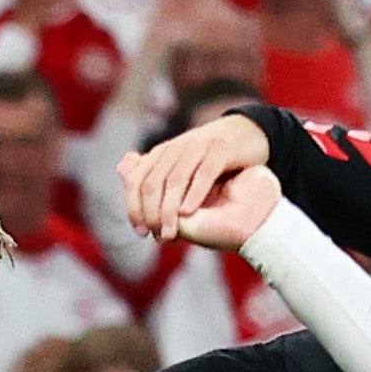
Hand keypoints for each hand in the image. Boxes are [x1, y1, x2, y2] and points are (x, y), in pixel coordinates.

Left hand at [120, 110, 281, 247]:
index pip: (136, 181)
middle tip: (161, 237)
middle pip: (153, 184)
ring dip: (169, 210)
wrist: (248, 133)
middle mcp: (176, 148)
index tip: (142, 231)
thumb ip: (152, 176)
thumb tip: (121, 176)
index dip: (134, 208)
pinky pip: (204, 173)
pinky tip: (189, 212)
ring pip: (175, 180)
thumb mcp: (179, 167)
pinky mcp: (222, 149)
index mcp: (161, 154)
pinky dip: (194, 194)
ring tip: (172, 233)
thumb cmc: (212, 158)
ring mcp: (198, 146)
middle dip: (152, 215)